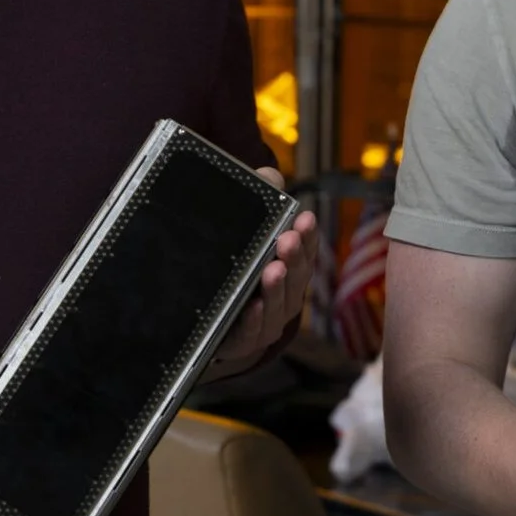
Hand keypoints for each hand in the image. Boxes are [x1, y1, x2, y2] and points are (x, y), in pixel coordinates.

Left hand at [202, 168, 317, 380]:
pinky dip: (254, 319)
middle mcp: (283, 296)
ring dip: (277, 288)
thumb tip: (269, 175)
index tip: (304, 218)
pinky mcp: (243, 341)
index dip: (307, 236)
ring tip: (274, 270)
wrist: (208, 324)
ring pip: (278, 306)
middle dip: (294, 258)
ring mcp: (266, 321)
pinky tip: (251, 307)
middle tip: (288, 239)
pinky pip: (251, 332)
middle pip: (295, 278)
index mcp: (287, 269)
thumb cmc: (233, 270)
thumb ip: (258, 203)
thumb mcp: (242, 234)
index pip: (304, 252)